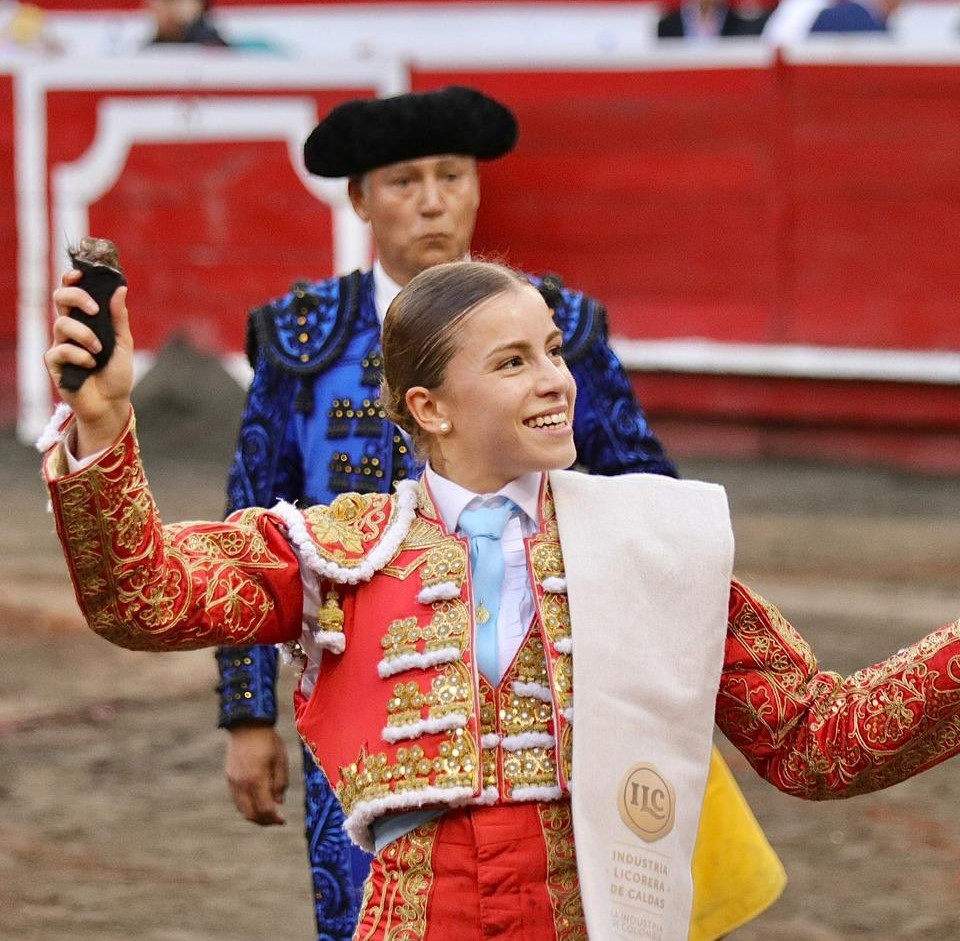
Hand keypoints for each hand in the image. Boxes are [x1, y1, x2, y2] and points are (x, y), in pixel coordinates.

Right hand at [43, 268, 133, 456]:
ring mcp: (60, 345)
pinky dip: (78, 355)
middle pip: (60, 299)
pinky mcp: (54, 363)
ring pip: (62, 324)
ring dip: (85, 335)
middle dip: (75, 297)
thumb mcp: (124, 343)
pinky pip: (59, 350)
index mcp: (86, 321)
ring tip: (99, 350)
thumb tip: (121, 289)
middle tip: (94, 310)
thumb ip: (119, 318)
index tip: (79, 274)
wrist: (112, 403)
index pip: (73, 293)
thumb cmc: (117, 374)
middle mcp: (70, 329)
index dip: (71, 280)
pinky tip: (90, 365)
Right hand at [224, 724, 289, 825]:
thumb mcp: (280, 759)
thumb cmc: (268, 740)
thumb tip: (278, 802)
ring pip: (242, 809)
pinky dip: (248, 806)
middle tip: (277, 820)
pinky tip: (258, 802)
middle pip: (251, 814)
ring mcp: (233, 781)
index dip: (274, 818)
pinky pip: (237, 800)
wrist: (247, 724)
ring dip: (255, 815)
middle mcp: (242, 783)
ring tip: (268, 813)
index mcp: (256, 778)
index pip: (264, 809)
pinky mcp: (229, 777)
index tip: (283, 820)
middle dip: (265, 821)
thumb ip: (280, 782)